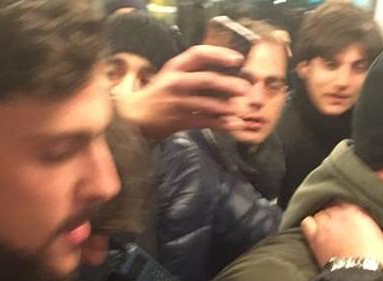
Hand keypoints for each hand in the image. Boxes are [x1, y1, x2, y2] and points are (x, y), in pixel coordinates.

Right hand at [115, 45, 250, 139]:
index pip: (199, 54)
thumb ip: (193, 70)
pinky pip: (204, 121)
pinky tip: (233, 125)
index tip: (237, 60)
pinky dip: (220, 124)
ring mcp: (177, 102)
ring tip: (241, 110)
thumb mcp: (172, 74)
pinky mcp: (179, 120)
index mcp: (175, 67)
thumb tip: (226, 70)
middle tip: (245, 89)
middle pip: (207, 80)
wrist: (136, 115)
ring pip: (207, 104)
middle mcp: (176, 82)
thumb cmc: (160, 93)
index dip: (220, 55)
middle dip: (229, 84)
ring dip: (227, 107)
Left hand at [301, 204, 382, 271]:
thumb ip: (379, 236)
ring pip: (319, 214)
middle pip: (333, 207)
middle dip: (335, 215)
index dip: (349, 211)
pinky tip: (313, 231)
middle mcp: (340, 214)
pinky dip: (309, 225)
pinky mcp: (314, 237)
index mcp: (358, 213)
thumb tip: (379, 241)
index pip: (349, 202)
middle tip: (339, 226)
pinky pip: (306, 223)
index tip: (351, 218)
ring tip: (326, 229)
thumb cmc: (374, 260)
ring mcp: (326, 225)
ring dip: (322, 220)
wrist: (358, 273)